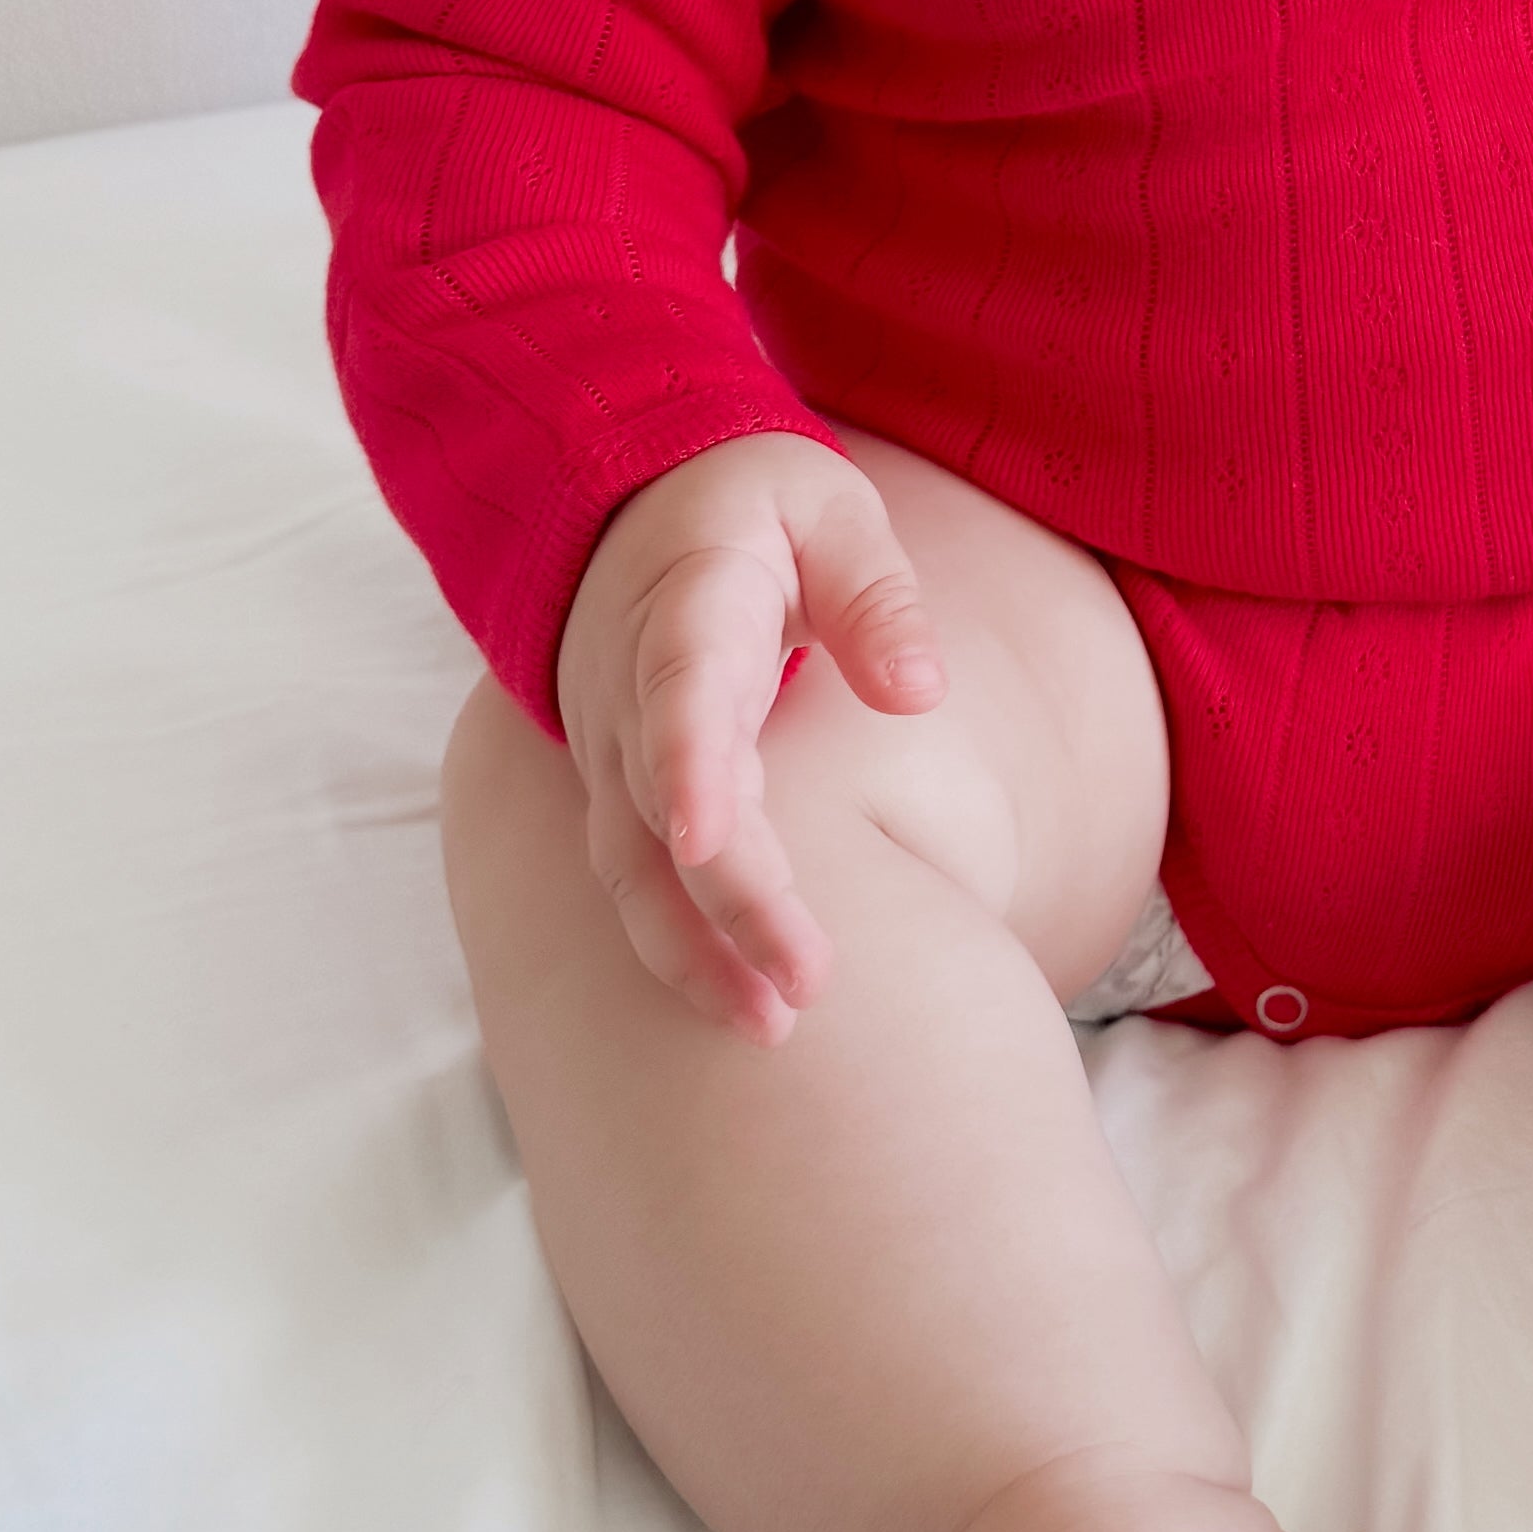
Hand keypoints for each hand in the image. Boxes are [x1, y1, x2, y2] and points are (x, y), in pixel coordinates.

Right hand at [552, 434, 947, 1036]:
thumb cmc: (753, 507)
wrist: (620, 504)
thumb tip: (921, 694)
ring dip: (692, 949)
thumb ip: (876, 596)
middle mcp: (630, 692)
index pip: (680, 693)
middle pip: (663, 809)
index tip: (710, 840)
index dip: (689, 766)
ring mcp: (612, 748)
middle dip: (727, 902)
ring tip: (770, 1027)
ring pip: (633, 864)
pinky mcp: (617, 790)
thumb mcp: (830, 510)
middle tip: (804, 988)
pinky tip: (737, 1004)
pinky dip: (675, 945)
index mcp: (688, 607)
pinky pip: (633, 880)